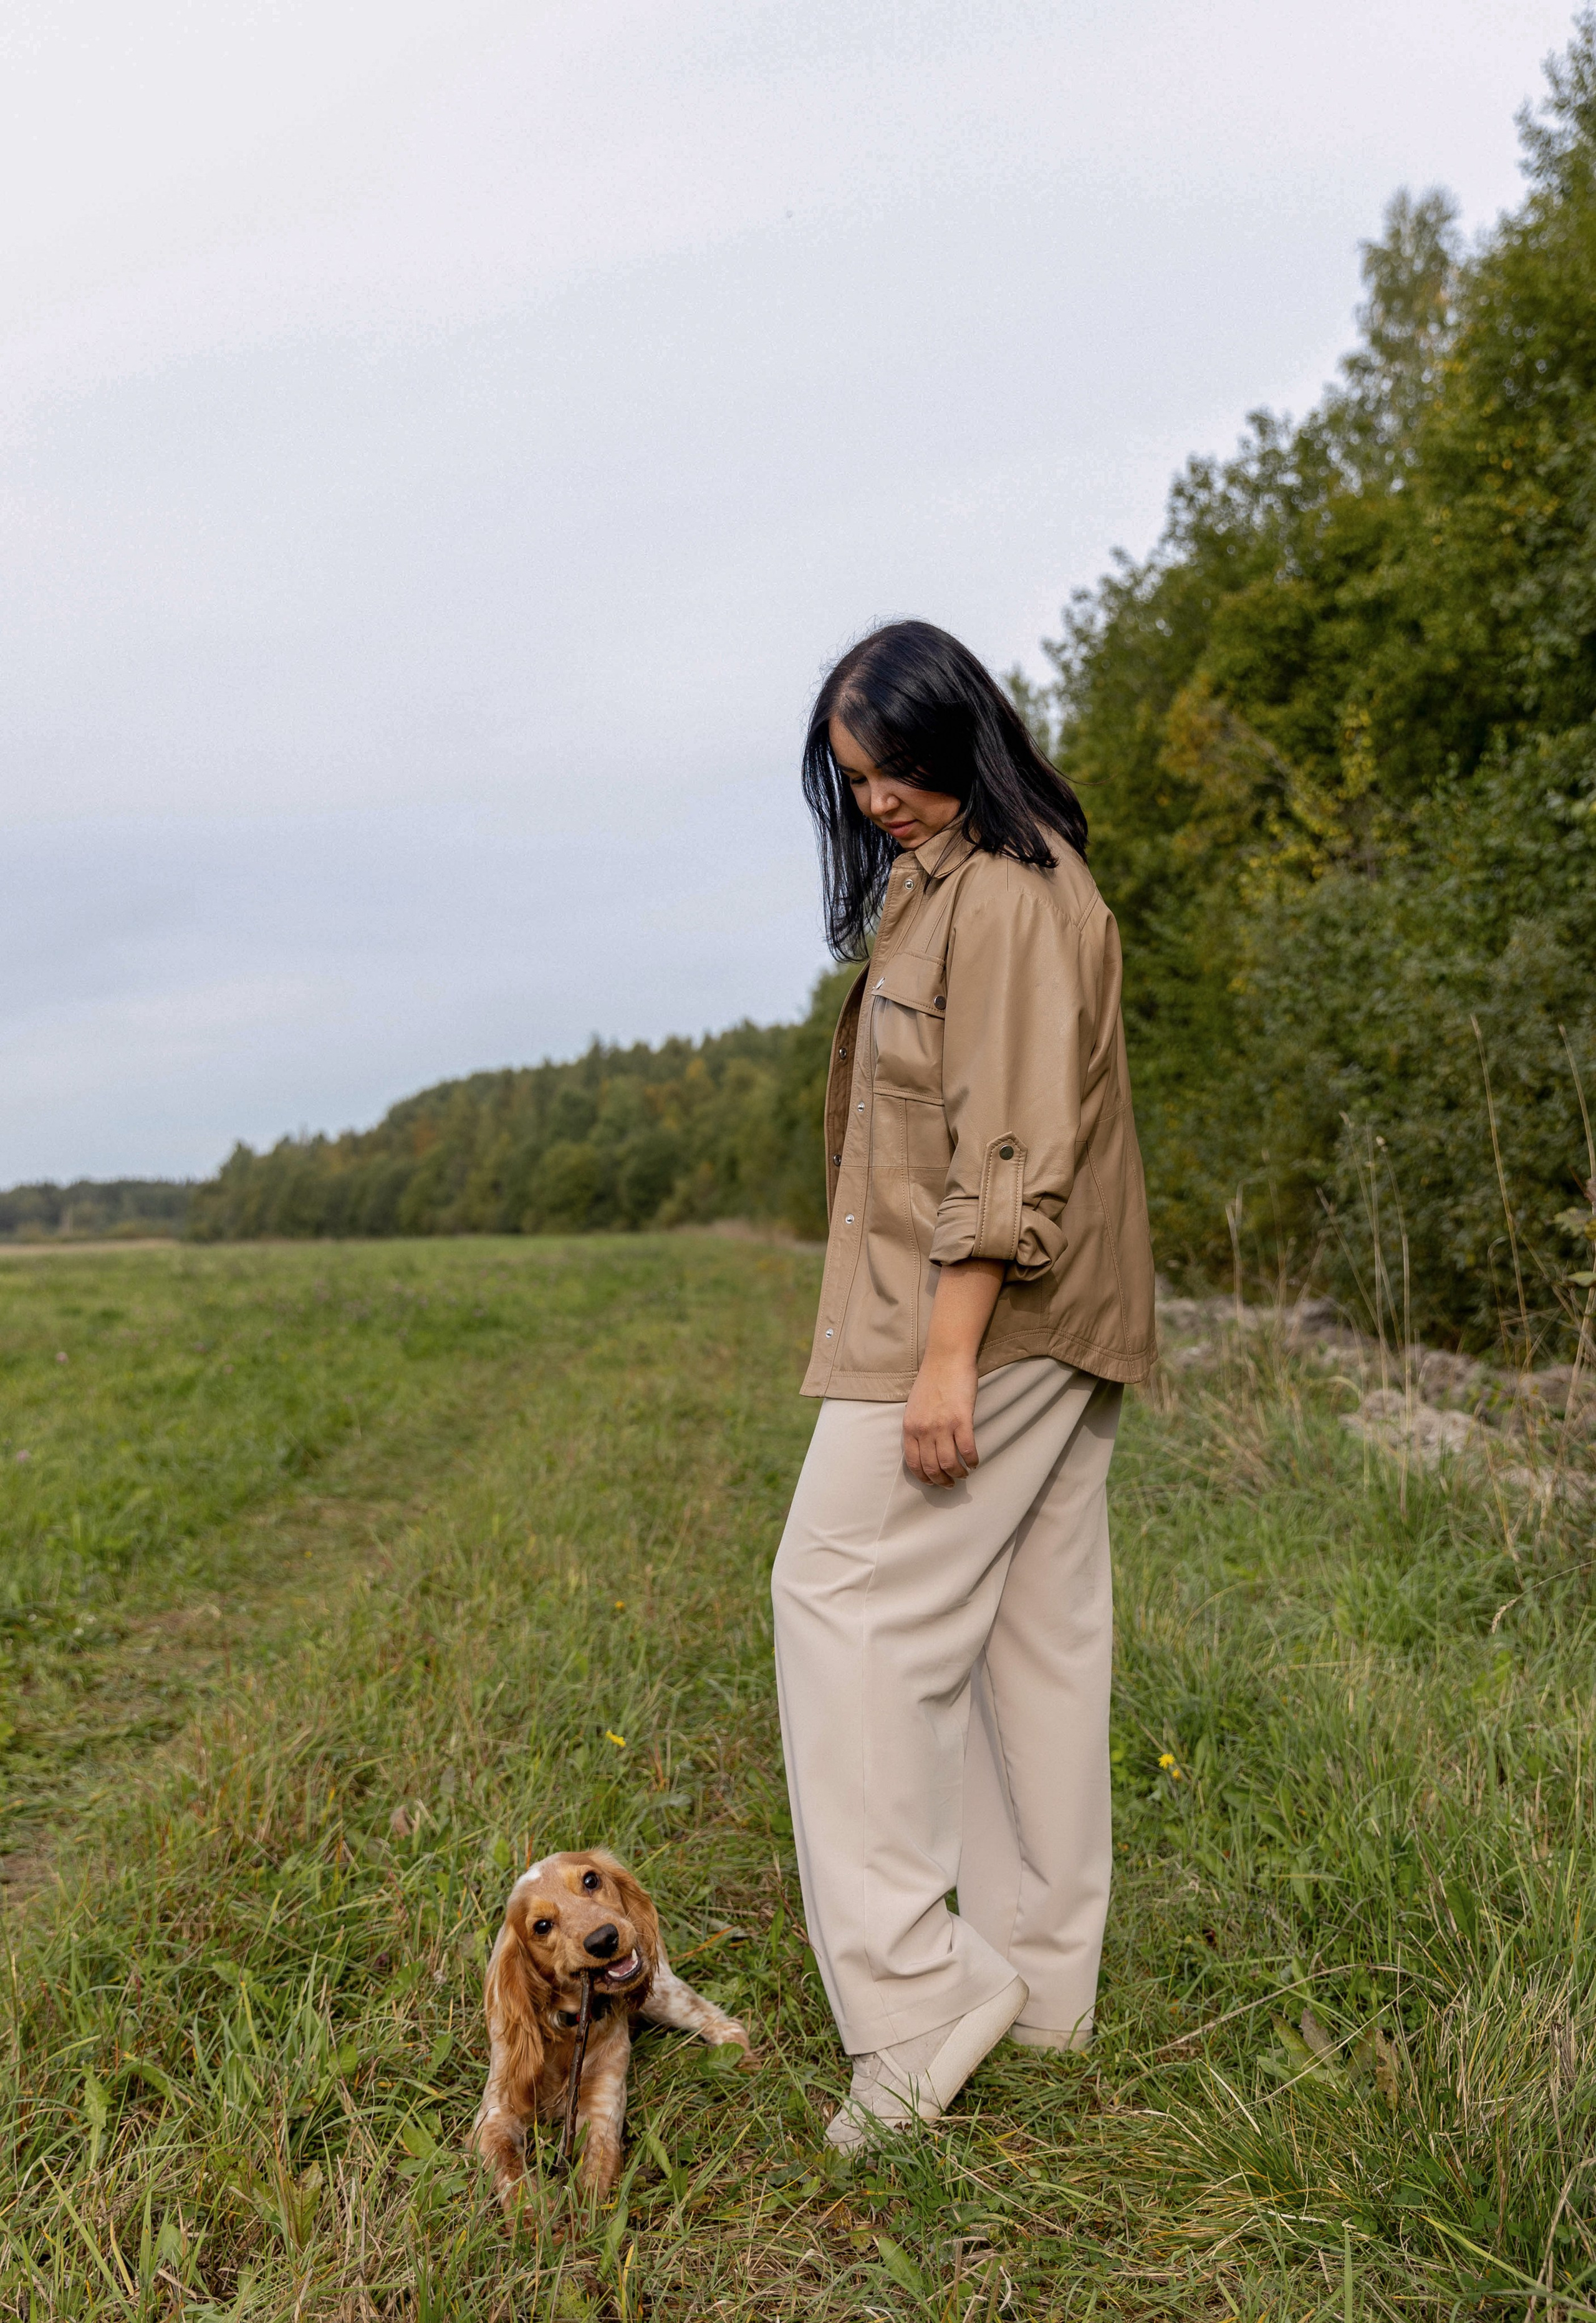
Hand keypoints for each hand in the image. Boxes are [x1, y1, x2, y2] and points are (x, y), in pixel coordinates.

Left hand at [904, 1255, 1003, 1485]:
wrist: (946, 1357)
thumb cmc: (932, 1379)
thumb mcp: (914, 1405)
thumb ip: (917, 1426)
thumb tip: (923, 1446)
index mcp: (910, 1427)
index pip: (913, 1463)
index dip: (924, 1477)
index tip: (932, 1482)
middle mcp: (924, 1430)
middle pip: (932, 1468)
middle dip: (942, 1481)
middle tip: (950, 1483)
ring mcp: (942, 1426)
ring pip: (950, 1464)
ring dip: (958, 1475)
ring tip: (964, 1474)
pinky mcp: (962, 1420)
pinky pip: (967, 1451)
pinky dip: (973, 1461)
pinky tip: (976, 1462)